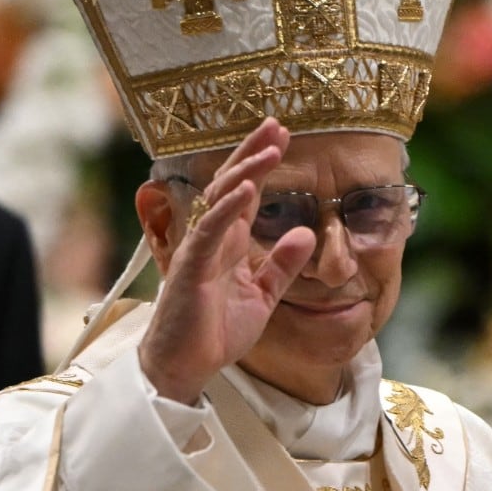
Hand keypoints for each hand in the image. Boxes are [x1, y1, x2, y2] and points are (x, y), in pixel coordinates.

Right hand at [138, 118, 316, 403]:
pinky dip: (227, 209)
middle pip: (232, 182)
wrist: (186, 367)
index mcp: (229, 241)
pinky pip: (210, 232)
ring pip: (221, 199)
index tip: (282, 135)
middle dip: (253, 152)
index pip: (246, 191)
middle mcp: (212, 238)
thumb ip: (283, 264)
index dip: (261, 161)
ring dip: (246, 170)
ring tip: (270, 147)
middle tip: (276, 123)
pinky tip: (246, 189)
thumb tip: (305, 232)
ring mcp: (199, 249)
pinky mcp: (190, 268)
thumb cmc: (217, 330)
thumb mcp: (264, 294)